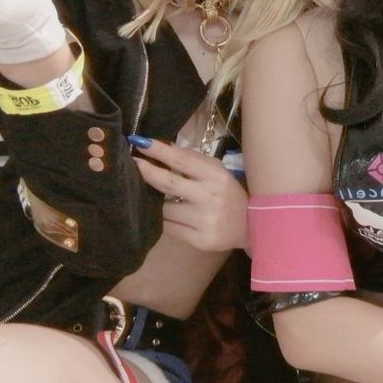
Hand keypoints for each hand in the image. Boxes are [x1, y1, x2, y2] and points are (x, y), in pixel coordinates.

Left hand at [132, 137, 247, 252]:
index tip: (139, 142)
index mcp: (216, 176)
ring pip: (164, 210)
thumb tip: (163, 147)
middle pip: (168, 183)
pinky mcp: (200, 240)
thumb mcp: (217, 172)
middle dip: (146, 172)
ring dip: (155, 203)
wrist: (250, 227)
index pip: (182, 161)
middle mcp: (210, 197)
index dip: (159, 151)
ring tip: (156, 198)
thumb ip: (192, 160)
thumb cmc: (228, 194)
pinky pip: (169, 228)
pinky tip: (168, 217)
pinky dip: (164, 221)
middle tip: (132, 164)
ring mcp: (205, 221)